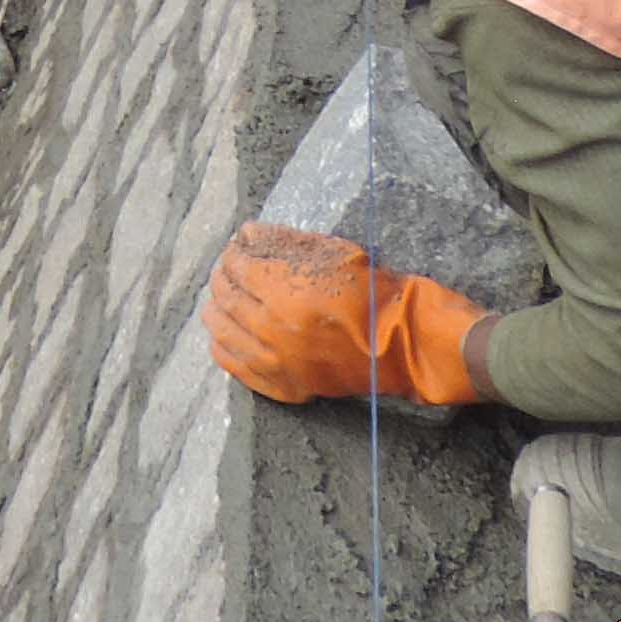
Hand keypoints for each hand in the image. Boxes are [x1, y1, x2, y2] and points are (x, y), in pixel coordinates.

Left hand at [203, 225, 491, 407]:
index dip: (234, 251)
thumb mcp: (334, 252)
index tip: (238, 245)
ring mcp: (275, 363)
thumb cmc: (373, 292)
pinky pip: (234, 366)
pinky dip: (222, 346)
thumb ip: (286, 242)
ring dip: (217, 308)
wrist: (404, 344)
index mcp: (285, 293)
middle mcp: (272, 330)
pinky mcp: (282, 386)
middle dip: (223, 275)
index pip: (238, 266)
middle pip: (225, 296)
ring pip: (222, 331)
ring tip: (221, 297)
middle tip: (228, 267)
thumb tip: (247, 235)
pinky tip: (224, 333)